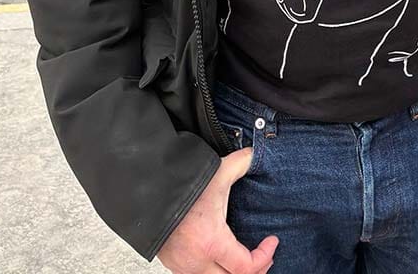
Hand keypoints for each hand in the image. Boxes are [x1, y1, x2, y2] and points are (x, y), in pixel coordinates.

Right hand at [156, 148, 277, 272]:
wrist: (145, 190)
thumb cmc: (179, 185)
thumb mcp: (217, 173)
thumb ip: (241, 163)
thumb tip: (255, 155)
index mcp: (210, 242)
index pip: (246, 267)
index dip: (264, 256)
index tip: (272, 242)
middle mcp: (196, 261)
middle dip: (254, 271)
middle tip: (264, 256)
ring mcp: (183, 266)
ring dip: (233, 272)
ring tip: (245, 260)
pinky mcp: (173, 264)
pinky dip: (216, 271)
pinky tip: (222, 258)